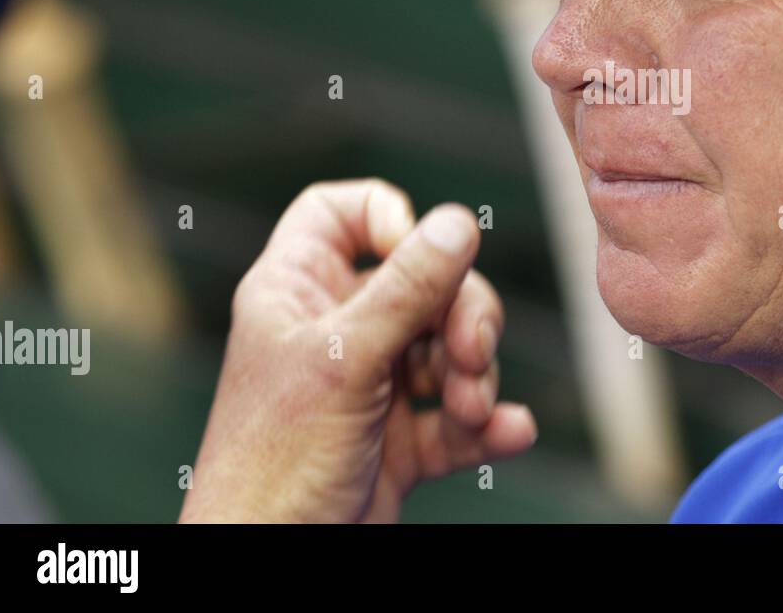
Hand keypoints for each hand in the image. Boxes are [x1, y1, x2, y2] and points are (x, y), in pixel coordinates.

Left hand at [179, 179, 536, 522]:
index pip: (342, 214)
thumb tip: (460, 222)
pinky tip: (508, 433)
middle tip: (471, 352)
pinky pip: (458, 417)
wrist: (274, 568)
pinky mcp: (399, 442)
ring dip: (474, 375)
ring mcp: (370, 388)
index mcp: (297, 291)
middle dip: (460, 314)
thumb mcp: (345, 361)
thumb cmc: (274, 466)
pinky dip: (487, 425)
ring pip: (448, 349)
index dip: (390, 220)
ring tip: (469, 409)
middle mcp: (334, 331)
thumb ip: (407, 289)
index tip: (422, 254)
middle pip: (423, 283)